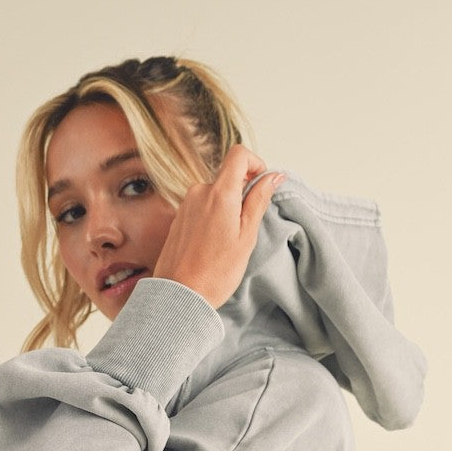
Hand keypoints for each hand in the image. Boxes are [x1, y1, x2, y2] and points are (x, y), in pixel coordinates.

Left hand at [152, 145, 283, 309]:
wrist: (179, 296)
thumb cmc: (215, 273)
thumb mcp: (246, 237)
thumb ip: (259, 201)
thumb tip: (273, 176)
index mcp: (219, 193)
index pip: (239, 154)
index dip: (256, 163)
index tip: (262, 184)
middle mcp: (199, 192)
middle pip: (227, 177)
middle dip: (242, 194)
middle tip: (247, 226)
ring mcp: (186, 204)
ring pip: (215, 194)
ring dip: (227, 209)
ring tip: (228, 241)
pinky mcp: (178, 218)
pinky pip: (202, 208)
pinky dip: (213, 218)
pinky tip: (213, 245)